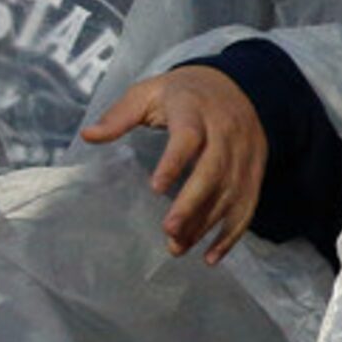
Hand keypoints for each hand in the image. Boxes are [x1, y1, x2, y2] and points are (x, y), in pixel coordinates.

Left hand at [83, 66, 266, 263]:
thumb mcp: (149, 92)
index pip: (188, 137)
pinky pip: (247, 206)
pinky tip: (209, 256)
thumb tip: (88, 136)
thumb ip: (120, 115)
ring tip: (177, 247)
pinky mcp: (253, 173)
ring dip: (206, 223)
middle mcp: (225, 133)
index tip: (156, 188)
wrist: (237, 85)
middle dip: (193, 203)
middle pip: (214, 170)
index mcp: (195, 110)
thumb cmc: (182, 94)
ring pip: (230, 193)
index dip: (174, 162)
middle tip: (169, 230)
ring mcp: (244, 155)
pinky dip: (231, 234)